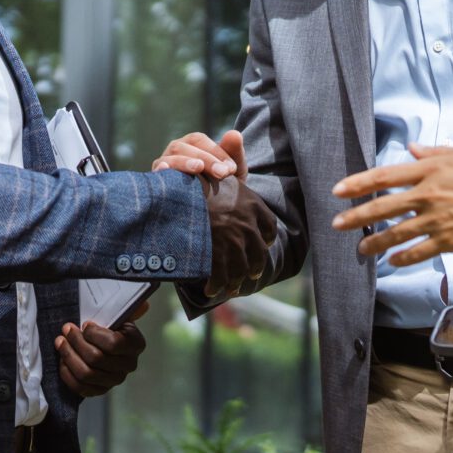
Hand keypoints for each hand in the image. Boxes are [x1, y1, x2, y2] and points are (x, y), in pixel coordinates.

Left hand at [57, 319, 147, 396]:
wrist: (107, 344)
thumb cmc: (111, 327)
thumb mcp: (119, 316)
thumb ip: (127, 310)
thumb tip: (143, 305)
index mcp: (136, 345)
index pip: (113, 344)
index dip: (94, 334)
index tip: (85, 325)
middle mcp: (128, 365)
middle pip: (96, 358)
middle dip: (76, 342)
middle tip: (66, 330)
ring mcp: (115, 380)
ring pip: (86, 373)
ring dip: (69, 356)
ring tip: (60, 342)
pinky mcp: (100, 390)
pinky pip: (80, 388)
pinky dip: (67, 374)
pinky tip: (63, 360)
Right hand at [156, 130, 244, 180]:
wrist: (216, 210)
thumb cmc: (224, 183)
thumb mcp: (233, 169)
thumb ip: (234, 151)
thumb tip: (234, 134)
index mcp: (192, 143)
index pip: (199, 141)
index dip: (216, 152)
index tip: (231, 169)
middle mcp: (176, 150)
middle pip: (184, 148)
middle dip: (205, 159)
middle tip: (223, 173)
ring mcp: (165, 164)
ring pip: (170, 158)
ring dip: (184, 163)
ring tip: (198, 168)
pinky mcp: (159, 181)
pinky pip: (157, 174)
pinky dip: (162, 171)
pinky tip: (166, 170)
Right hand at [201, 171, 278, 297]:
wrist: (183, 189)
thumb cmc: (199, 179)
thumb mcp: (224, 176)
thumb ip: (236, 179)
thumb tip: (242, 163)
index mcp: (253, 204)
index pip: (269, 226)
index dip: (267, 238)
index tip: (264, 244)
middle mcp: (248, 224)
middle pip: (258, 253)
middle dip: (255, 267)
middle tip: (252, 275)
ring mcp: (233, 240)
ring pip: (241, 269)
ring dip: (236, 282)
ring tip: (232, 289)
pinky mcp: (216, 252)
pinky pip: (220, 275)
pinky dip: (216, 286)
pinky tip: (212, 290)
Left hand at [330, 145, 452, 264]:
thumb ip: (436, 152)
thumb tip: (413, 148)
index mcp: (431, 170)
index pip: (384, 176)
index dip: (358, 183)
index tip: (338, 191)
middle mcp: (428, 195)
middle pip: (382, 206)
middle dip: (356, 216)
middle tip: (336, 224)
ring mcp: (436, 219)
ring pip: (396, 233)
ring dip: (375, 242)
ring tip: (361, 250)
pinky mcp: (448, 241)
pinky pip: (418, 252)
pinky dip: (403, 258)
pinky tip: (392, 262)